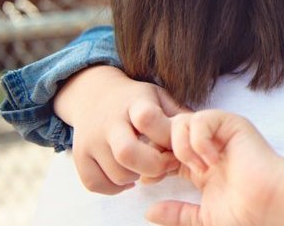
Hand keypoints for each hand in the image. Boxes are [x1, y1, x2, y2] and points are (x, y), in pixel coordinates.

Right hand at [54, 66, 189, 193]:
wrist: (94, 95)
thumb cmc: (136, 101)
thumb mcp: (159, 97)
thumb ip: (179, 115)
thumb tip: (204, 132)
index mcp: (134, 103)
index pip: (147, 118)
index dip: (165, 137)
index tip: (175, 146)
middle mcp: (108, 121)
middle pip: (127, 153)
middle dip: (153, 166)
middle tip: (163, 165)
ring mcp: (90, 139)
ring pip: (116, 173)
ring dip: (137, 177)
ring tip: (145, 167)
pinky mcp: (79, 155)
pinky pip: (96, 184)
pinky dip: (114, 188)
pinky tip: (127, 176)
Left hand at [146, 110, 283, 225]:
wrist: (269, 202)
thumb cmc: (246, 212)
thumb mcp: (203, 217)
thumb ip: (177, 214)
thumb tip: (148, 212)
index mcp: (198, 165)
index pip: (163, 150)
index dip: (152, 161)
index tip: (150, 180)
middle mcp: (207, 145)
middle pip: (167, 130)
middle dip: (159, 147)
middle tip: (164, 169)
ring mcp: (219, 133)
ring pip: (181, 120)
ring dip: (182, 146)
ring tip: (198, 169)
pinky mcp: (231, 124)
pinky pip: (202, 118)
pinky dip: (199, 139)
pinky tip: (211, 160)